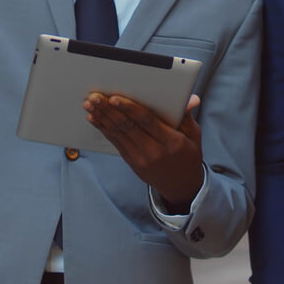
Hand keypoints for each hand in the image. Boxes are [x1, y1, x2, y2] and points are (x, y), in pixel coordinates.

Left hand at [85, 93, 203, 211]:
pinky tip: (94, 118)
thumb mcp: (194, 136)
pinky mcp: (131, 162)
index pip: (146, 122)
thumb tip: (191, 99)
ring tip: (90, 104)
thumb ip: (187, 116)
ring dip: (102, 117)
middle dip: (109, 110)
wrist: (181, 186)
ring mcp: (140, 158)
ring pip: (118, 134)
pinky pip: (115, 142)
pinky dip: (104, 129)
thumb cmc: (188, 156)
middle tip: (95, 97)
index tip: (115, 98)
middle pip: (127, 127)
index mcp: (171, 142)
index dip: (129, 109)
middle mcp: (153, 151)